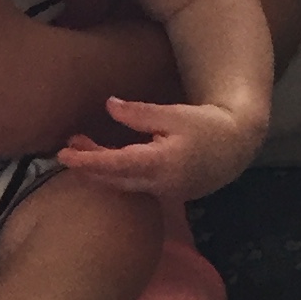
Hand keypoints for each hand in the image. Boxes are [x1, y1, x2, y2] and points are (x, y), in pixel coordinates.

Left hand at [60, 95, 261, 202]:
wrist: (236, 148)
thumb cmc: (207, 126)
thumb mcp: (174, 113)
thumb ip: (140, 113)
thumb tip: (109, 105)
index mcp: (163, 163)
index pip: (117, 164)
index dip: (89, 159)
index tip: (64, 154)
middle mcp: (160, 184)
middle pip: (114, 179)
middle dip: (87, 166)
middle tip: (64, 150)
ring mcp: (163, 193)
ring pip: (122, 184)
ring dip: (99, 169)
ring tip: (79, 146)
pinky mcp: (165, 194)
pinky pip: (133, 186)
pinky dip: (115, 174)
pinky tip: (103, 158)